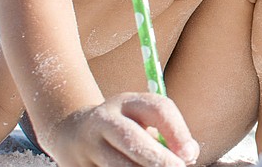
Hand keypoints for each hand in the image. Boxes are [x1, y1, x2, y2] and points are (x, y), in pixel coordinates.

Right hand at [40, 93, 199, 166]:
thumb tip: (188, 155)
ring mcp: (87, 145)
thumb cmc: (126, 128)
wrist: (72, 133)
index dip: (177, 131)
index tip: (190, 154)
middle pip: (132, 139)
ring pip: (117, 165)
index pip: (158, 109)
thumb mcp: (143, 121)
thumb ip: (167, 134)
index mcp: (129, 102)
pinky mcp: (76, 166)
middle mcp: (105, 120)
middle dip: (157, 159)